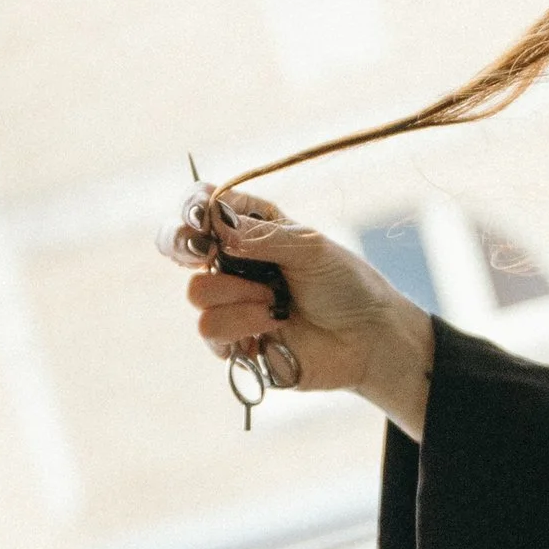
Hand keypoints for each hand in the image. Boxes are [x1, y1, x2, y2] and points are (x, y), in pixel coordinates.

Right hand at [178, 193, 433, 432]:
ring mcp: (231, 302)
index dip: (192, 207)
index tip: (200, 215)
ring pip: (196, 292)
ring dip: (237, 294)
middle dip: (183, 244)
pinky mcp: (233, 341)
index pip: (203, 207)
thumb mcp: (309, 247)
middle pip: (179, 245)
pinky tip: (274, 324)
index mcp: (252, 228)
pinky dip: (244, 324)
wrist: (369, 339)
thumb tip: (217, 227)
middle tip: (205, 250)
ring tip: (275, 302)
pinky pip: (210, 329)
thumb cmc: (347, 285)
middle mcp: (235, 262)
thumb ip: (262, 236)